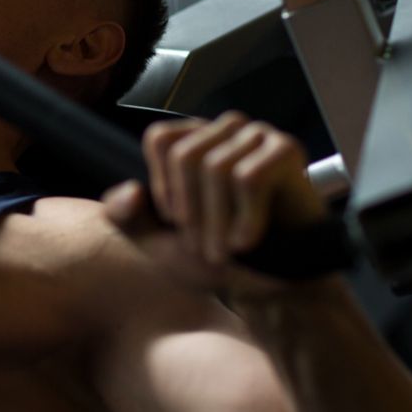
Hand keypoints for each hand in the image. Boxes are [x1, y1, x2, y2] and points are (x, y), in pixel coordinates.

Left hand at [101, 112, 325, 289]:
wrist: (269, 283)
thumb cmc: (214, 254)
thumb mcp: (154, 239)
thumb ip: (124, 215)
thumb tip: (131, 192)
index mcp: (195, 138)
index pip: (161, 139)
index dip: (164, 186)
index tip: (176, 223)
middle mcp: (226, 128)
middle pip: (187, 156)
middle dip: (191, 212)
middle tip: (203, 249)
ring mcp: (258, 135)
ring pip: (217, 168)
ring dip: (217, 223)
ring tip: (223, 252)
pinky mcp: (286, 150)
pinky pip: (250, 178)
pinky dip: (244, 219)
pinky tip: (246, 243)